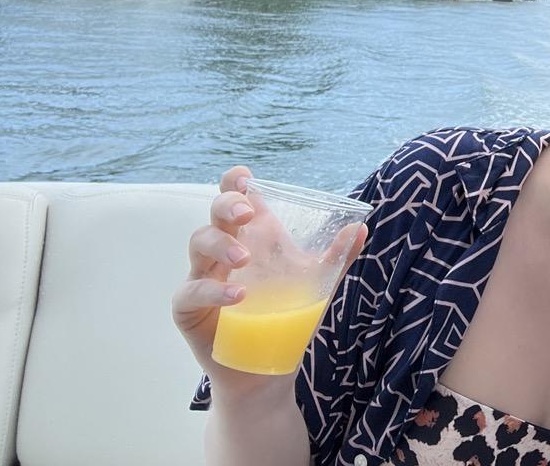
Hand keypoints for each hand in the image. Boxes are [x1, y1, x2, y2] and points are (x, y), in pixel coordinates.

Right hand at [172, 166, 367, 387]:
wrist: (266, 372)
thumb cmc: (287, 318)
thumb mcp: (317, 285)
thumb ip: (337, 258)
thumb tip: (361, 228)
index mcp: (252, 237)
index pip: (235, 197)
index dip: (234, 181)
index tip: (245, 177)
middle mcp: (224, 251)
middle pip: (215, 214)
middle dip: (227, 205)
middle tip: (246, 213)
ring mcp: (203, 277)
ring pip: (198, 244)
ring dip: (220, 244)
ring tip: (243, 258)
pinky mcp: (188, 308)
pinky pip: (192, 292)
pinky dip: (213, 291)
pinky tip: (238, 296)